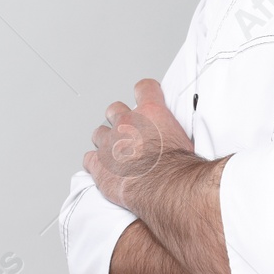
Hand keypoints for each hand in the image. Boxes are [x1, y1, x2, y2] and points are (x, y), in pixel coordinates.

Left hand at [86, 78, 195, 207]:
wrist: (166, 185)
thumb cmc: (177, 166)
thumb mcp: (185, 138)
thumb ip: (173, 130)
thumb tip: (177, 134)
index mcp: (151, 112)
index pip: (144, 88)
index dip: (145, 92)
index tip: (145, 96)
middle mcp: (127, 123)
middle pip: (115, 109)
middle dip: (119, 118)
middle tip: (127, 130)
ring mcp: (110, 143)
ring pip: (99, 133)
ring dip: (106, 141)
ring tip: (115, 153)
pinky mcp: (100, 164)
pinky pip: (89, 159)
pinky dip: (95, 163)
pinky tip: (104, 169)